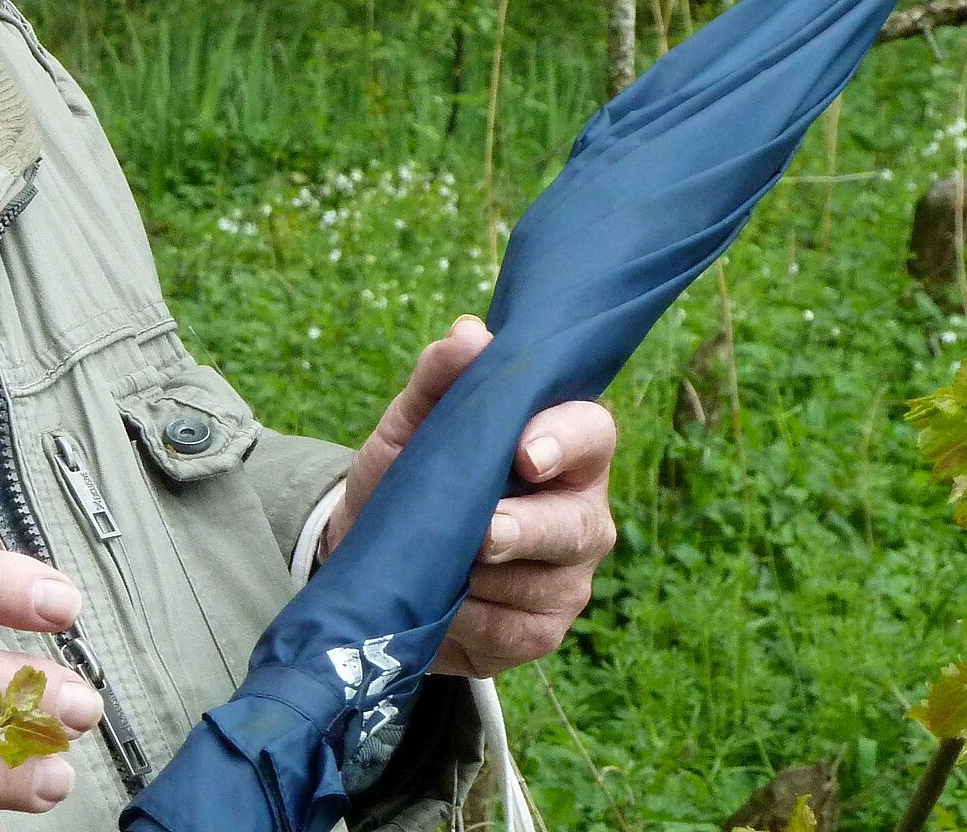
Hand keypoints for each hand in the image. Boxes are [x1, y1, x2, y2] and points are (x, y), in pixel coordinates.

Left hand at [320, 315, 616, 678]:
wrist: (375, 556)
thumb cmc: (409, 474)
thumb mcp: (411, 423)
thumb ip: (440, 377)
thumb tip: (471, 333)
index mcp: (559, 447)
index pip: (592, 432)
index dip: (564, 440)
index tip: (522, 452)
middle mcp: (581, 511)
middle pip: (580, 524)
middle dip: (527, 530)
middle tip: (481, 534)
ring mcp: (569, 576)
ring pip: (547, 583)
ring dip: (483, 579)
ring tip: (440, 567)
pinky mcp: (545, 629)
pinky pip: (519, 632)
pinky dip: (474, 620)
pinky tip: (447, 606)